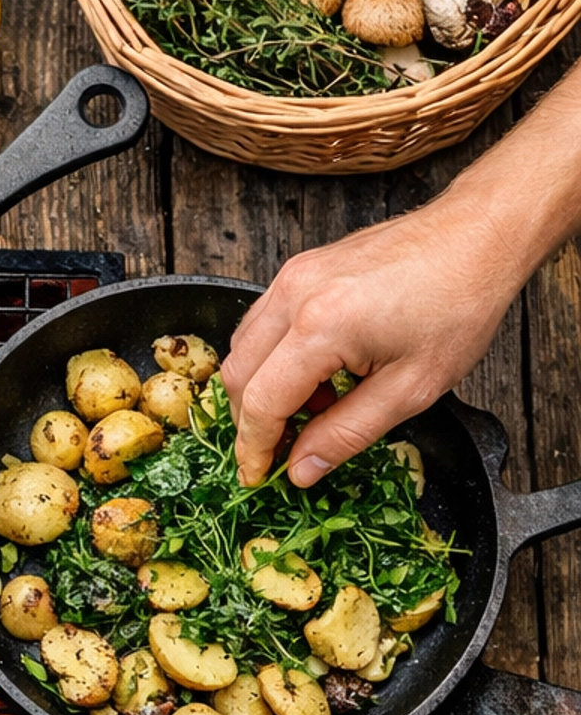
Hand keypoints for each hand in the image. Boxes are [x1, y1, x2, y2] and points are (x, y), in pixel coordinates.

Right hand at [222, 200, 523, 486]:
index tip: (258, 477)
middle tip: (285, 451)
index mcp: (322, 326)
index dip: (254, 448)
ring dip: (264, 389)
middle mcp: (296, 294)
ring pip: (245, 347)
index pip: (261, 402)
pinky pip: (264, 322)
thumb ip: (347, 433)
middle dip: (252, 422)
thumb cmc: (458, 304)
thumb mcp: (411, 388)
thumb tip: (303, 467)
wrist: (476, 237)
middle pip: (239, 374)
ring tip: (316, 409)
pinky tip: (318, 374)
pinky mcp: (301, 268)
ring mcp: (294, 276)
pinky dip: (276, 358)